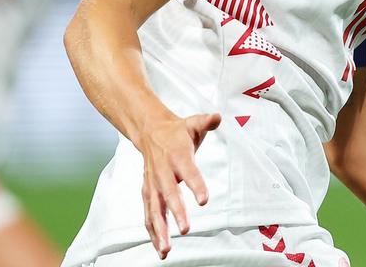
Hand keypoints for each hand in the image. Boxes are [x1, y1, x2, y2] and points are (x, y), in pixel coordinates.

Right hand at [136, 112, 221, 258]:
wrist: (148, 131)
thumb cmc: (176, 131)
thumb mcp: (192, 122)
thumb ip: (206, 122)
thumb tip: (217, 116)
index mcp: (177, 155)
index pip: (188, 171)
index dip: (196, 185)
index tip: (204, 200)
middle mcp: (162, 172)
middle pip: (169, 194)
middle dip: (176, 213)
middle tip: (186, 229)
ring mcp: (152, 184)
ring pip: (154, 209)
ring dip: (160, 230)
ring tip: (166, 249)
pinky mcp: (148, 193)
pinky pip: (149, 214)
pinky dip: (153, 232)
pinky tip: (160, 248)